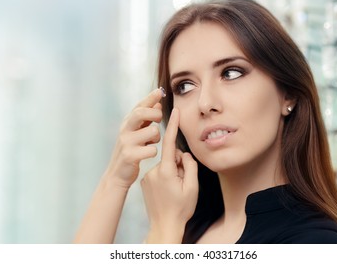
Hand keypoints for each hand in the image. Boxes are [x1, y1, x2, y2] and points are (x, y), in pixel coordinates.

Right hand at [106, 88, 163, 188]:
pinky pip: (152, 150)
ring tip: (151, 143)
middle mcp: (124, 130)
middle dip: (154, 114)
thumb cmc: (131, 151)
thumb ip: (146, 119)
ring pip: (152, 131)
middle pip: (140, 113)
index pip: (139, 106)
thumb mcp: (136, 133)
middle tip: (159, 120)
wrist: (117, 175)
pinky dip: (153, 151)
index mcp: (127, 123)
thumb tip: (158, 104)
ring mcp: (126, 143)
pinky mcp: (130, 156)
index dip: (150, 98)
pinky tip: (148, 154)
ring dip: (156, 137)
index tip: (160, 91)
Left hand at [141, 108, 198, 242]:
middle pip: (170, 157)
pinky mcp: (144, 182)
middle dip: (178, 164)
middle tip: (183, 182)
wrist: (164, 226)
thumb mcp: (192, 187)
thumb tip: (182, 154)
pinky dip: (165, 177)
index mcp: (166, 171)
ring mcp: (147, 177)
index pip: (169, 142)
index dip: (173, 126)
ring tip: (174, 190)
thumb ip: (189, 166)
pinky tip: (167, 191)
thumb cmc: (181, 208)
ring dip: (172, 172)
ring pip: (164, 165)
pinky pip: (158, 172)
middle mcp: (153, 171)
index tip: (175, 111)